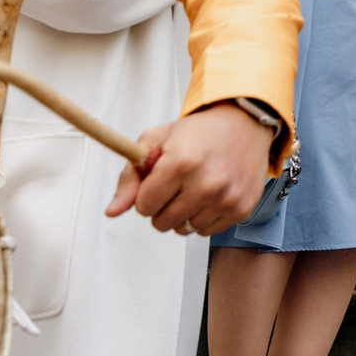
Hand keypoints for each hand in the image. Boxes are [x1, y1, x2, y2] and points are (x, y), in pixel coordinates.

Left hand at [104, 101, 276, 236]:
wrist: (243, 124)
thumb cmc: (198, 132)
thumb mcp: (155, 141)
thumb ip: (129, 177)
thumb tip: (112, 211)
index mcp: (180, 163)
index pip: (143, 206)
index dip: (146, 194)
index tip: (157, 181)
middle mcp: (206, 183)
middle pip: (161, 223)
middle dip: (162, 206)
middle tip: (176, 185)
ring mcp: (226, 198)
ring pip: (184, 229)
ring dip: (183, 213)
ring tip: (194, 188)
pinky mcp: (241, 208)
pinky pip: (206, 232)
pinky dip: (203, 217)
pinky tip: (210, 195)